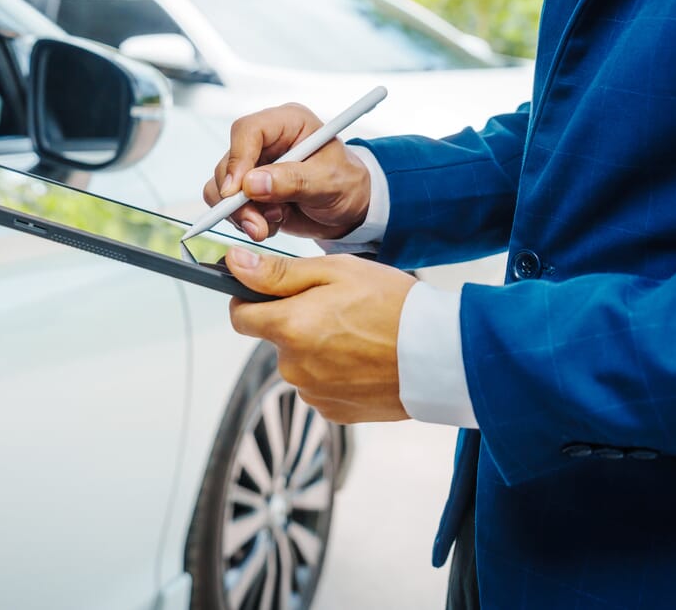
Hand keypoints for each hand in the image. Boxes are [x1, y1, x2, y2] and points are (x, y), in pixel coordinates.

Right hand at [202, 103, 370, 240]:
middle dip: (239, 200)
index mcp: (288, 124)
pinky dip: (246, 221)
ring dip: (243, 214)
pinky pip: (228, 206)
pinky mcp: (248, 190)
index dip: (238, 159)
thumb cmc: (347, 185)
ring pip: (223, 188)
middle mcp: (266, 142)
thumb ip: (293, 181)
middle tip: (257, 224)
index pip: (248, 130)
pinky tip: (272, 224)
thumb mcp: (330, 182)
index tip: (237, 191)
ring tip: (274, 223)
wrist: (350, 210)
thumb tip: (251, 184)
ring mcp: (254, 166)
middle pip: (229, 163)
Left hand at [225, 247, 415, 423]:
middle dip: (295, 321)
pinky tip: (364, 358)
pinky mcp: (335, 412)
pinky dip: (335, 372)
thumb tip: (235, 264)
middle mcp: (294, 366)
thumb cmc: (393, 306)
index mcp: (289, 328)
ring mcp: (314, 393)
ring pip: (300, 362)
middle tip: (337, 307)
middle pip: (276, 339)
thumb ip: (278, 272)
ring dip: (317, 348)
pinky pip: (321, 385)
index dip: (252, 300)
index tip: (272, 291)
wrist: (441, 355)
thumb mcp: (336, 272)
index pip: (240, 317)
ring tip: (358, 333)